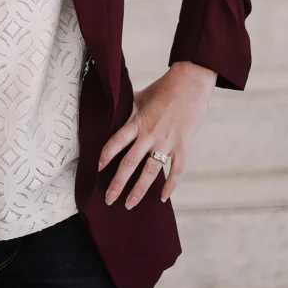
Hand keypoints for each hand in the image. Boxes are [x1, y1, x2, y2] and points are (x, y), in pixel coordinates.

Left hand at [97, 60, 216, 207]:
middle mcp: (151, 135)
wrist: (191, 83)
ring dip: (139, 190)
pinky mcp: (183, 146)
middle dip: (118, 183)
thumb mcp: (141, 95)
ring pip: (150, 172)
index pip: (117, 142)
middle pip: (130, 163)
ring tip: (129, 203)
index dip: (105, 156)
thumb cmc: (164, 88)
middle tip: (108, 199)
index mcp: (138, 121)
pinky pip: (176, 170)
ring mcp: (167, 142)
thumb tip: (111, 110)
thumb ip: (127, 108)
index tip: (96, 170)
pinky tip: (162, 198)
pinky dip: (170, 185)